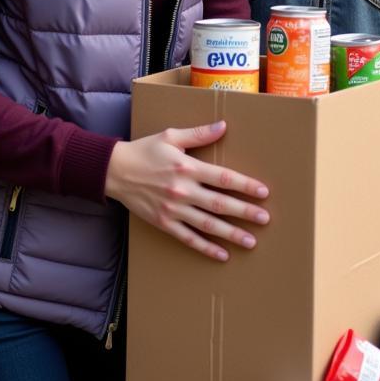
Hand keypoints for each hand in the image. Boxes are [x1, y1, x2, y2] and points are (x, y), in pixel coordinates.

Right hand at [105, 122, 269, 261]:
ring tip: (251, 241)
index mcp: (188, 168)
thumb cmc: (145, 150)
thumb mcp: (171, 136)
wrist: (114, 171)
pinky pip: (188, 238)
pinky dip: (206, 248)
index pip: (224, 178)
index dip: (245, 186)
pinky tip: (222, 254)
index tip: (263, 192)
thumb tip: (224, 126)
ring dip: (231, 233)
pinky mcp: (163, 223)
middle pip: (220, 204)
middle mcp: (182, 191)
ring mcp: (173, 210)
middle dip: (245, 212)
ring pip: (207, 225)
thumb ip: (199, 133)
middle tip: (265, 219)